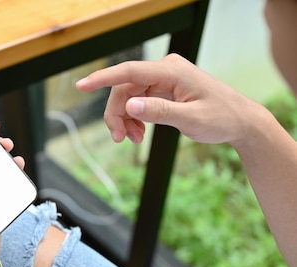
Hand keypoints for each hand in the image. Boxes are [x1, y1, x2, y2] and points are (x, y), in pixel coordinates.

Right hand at [75, 53, 264, 146]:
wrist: (240, 122)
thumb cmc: (221, 118)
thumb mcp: (191, 119)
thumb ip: (159, 111)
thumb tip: (130, 105)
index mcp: (172, 70)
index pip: (129, 71)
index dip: (103, 79)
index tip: (81, 86)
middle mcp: (165, 70)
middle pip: (124, 88)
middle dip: (117, 114)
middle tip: (119, 139)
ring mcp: (163, 79)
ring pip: (129, 97)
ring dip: (125, 119)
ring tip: (133, 140)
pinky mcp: (163, 90)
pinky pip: (138, 102)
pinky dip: (135, 119)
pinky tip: (139, 134)